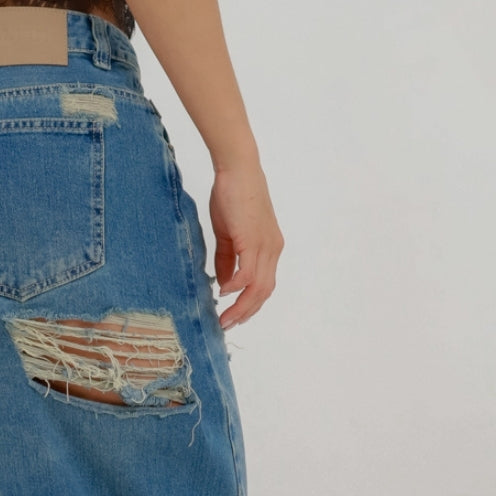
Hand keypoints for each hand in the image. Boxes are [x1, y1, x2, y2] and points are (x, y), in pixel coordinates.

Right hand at [208, 162, 283, 330]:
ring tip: (224, 318)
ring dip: (241, 307)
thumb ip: (228, 260)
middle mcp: (272, 250)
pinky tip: (223, 291)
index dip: (250, 304)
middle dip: (245, 313)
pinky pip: (248, 273)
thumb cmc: (232, 196)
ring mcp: (265, 246)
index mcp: (269, 248)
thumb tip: (225, 284)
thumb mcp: (228, 234)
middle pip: (264, 292)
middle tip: (227, 325)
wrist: (237, 169)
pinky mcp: (253, 240)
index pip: (264, 286)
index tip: (233, 317)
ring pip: (258, 288)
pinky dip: (236, 286)